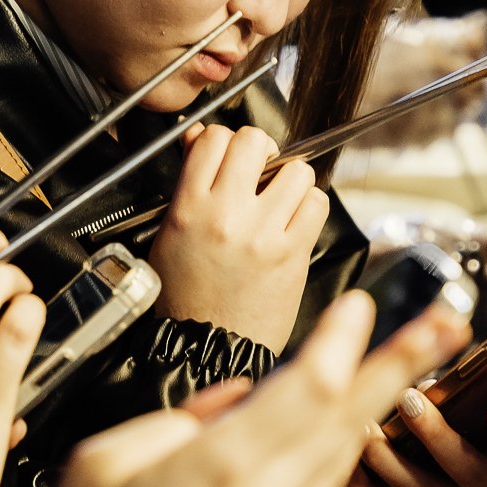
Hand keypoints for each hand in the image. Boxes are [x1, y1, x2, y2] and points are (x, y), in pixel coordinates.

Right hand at [17, 287, 461, 486]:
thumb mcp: (102, 464)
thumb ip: (174, 422)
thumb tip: (230, 400)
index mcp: (220, 467)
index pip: (307, 387)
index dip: (343, 341)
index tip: (363, 302)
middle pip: (349, 419)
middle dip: (404, 364)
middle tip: (450, 322)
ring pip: (340, 458)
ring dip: (381, 406)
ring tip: (414, 368)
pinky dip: (342, 452)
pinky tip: (351, 433)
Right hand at [148, 122, 331, 353]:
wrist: (207, 349)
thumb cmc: (184, 298)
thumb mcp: (170, 235)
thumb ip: (189, 184)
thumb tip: (200, 137)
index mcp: (189, 209)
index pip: (213, 139)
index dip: (225, 141)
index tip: (231, 157)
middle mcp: (227, 216)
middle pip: (256, 142)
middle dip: (260, 151)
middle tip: (258, 172)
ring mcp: (263, 234)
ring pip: (296, 170)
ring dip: (290, 180)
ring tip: (278, 201)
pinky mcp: (293, 254)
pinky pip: (317, 204)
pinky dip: (309, 206)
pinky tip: (294, 221)